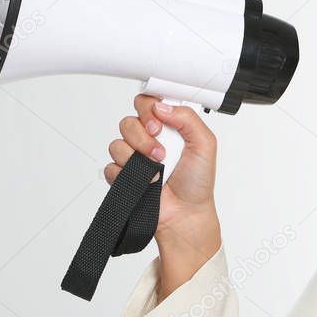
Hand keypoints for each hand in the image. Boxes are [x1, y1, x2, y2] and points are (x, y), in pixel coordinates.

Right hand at [104, 93, 218, 245]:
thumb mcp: (205, 144)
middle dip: (143, 133)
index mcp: (169, 127)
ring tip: (157, 167)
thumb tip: (161, 105)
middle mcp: (150, 138)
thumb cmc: (197, 182)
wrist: (185, 213)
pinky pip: (111, 165)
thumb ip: (187, 117)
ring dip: (138, 155)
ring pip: (118, 142)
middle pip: (130, 120)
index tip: (160, 119)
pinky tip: (145, 180)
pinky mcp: (122, 174)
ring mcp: (134, 156)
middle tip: (160, 148)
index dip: (150, 107)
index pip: (149, 103)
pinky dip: (127, 172)